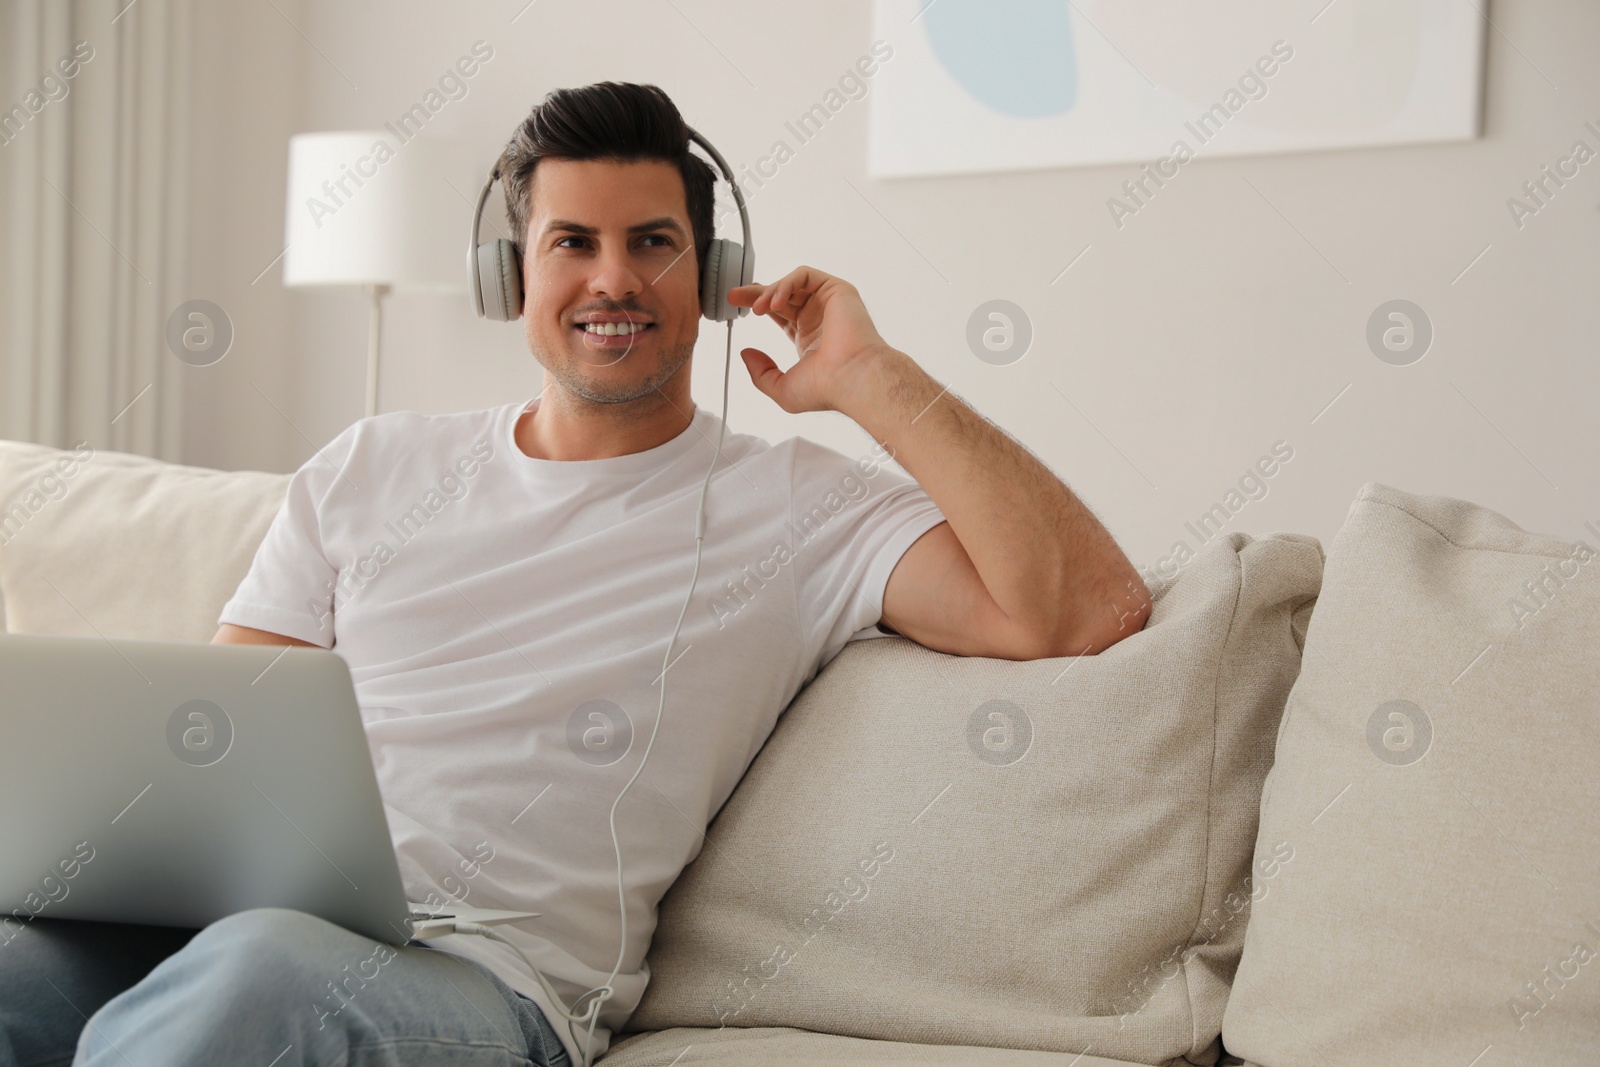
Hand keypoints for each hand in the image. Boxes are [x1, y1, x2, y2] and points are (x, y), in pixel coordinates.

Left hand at [727, 265, 895, 413]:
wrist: (851, 379)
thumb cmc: (826, 388)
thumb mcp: (782, 388)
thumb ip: (760, 374)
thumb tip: (746, 354)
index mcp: (808, 338)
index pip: (780, 313)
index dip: (758, 305)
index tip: (736, 303)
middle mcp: (819, 318)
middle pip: (782, 295)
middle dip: (756, 293)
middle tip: (735, 295)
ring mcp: (828, 303)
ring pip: (792, 284)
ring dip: (770, 291)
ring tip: (758, 308)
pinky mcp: (837, 290)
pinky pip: (805, 275)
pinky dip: (786, 283)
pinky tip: (777, 301)